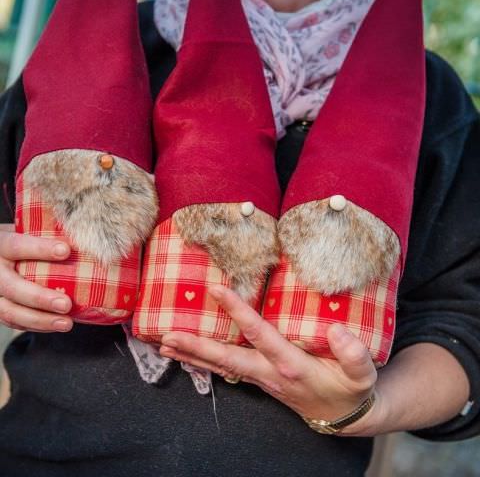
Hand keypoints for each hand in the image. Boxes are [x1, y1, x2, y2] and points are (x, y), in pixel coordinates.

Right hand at [0, 224, 72, 331]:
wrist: (1, 256)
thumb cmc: (23, 240)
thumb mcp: (28, 231)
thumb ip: (48, 234)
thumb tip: (88, 237)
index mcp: (0, 245)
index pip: (16, 246)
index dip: (40, 249)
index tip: (66, 251)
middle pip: (12, 287)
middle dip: (40, 297)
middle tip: (67, 304)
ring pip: (10, 311)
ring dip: (40, 319)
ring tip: (67, 323)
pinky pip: (14, 322)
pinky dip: (38, 325)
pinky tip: (57, 325)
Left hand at [159, 284, 381, 434]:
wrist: (342, 416)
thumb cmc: (350, 390)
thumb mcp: (361, 375)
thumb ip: (354, 354)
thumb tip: (338, 329)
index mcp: (291, 366)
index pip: (259, 335)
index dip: (238, 312)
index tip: (217, 290)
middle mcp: (269, 373)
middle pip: (226, 359)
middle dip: (196, 346)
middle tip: (167, 336)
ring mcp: (260, 379)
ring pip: (220, 367)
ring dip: (192, 356)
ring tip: (164, 345)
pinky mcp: (258, 379)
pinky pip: (227, 370)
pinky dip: (204, 362)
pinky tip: (188, 354)